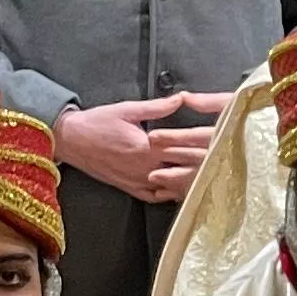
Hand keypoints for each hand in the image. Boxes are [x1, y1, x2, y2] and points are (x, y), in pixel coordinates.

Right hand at [54, 92, 225, 204]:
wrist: (70, 140)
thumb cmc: (97, 122)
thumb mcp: (128, 109)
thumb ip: (158, 107)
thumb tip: (181, 98)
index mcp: (147, 147)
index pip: (184, 149)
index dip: (205, 147)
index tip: (224, 144)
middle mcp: (145, 169)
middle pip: (183, 170)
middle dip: (204, 165)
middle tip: (226, 161)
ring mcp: (138, 181)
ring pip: (173, 187)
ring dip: (190, 182)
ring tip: (212, 178)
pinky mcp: (130, 188)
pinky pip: (156, 197)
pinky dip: (171, 195)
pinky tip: (184, 191)